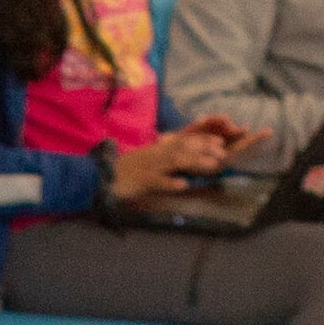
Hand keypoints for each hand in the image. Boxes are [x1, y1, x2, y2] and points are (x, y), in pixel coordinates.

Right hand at [107, 117, 242, 202]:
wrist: (101, 176)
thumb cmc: (126, 171)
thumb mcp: (147, 159)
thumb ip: (164, 156)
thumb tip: (184, 156)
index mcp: (158, 149)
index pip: (183, 140)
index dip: (202, 139)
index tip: (220, 141)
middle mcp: (156, 154)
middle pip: (183, 147)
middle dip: (204, 148)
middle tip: (223, 152)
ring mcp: (149, 166)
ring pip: (174, 160)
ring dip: (194, 161)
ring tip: (212, 165)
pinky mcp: (141, 180)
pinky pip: (157, 181)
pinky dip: (170, 182)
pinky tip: (183, 185)